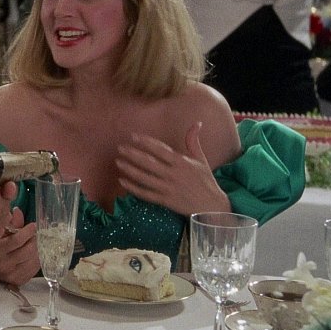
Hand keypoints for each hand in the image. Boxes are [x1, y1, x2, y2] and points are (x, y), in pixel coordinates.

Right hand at [0, 207, 39, 284]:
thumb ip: (8, 223)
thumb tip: (18, 211)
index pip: (17, 240)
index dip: (28, 231)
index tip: (33, 225)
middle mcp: (5, 264)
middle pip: (29, 251)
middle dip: (35, 240)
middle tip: (36, 234)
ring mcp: (13, 275)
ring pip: (35, 260)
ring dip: (39, 250)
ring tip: (36, 243)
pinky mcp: (20, 281)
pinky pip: (35, 269)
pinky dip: (37, 259)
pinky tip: (34, 254)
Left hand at [115, 122, 229, 215]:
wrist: (212, 206)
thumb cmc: (205, 181)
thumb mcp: (201, 159)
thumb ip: (193, 141)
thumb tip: (197, 123)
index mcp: (181, 163)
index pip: (160, 150)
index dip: (146, 142)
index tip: (133, 136)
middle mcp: (173, 175)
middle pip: (149, 163)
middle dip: (133, 154)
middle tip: (120, 148)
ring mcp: (168, 188)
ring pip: (145, 178)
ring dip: (130, 170)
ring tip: (118, 162)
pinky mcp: (165, 201)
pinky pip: (146, 194)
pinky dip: (133, 188)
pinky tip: (122, 182)